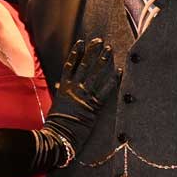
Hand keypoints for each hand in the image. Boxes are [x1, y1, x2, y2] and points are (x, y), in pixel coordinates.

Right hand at [44, 37, 116, 152]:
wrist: (59, 135)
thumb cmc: (56, 123)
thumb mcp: (57, 104)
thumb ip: (61, 92)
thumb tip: (59, 85)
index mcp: (63, 87)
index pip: (70, 65)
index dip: (76, 53)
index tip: (81, 42)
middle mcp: (74, 88)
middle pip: (84, 65)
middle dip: (92, 52)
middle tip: (99, 41)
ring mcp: (84, 96)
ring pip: (94, 74)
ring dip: (103, 60)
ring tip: (109, 50)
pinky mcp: (93, 105)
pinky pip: (105, 90)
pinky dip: (113, 80)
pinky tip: (119, 71)